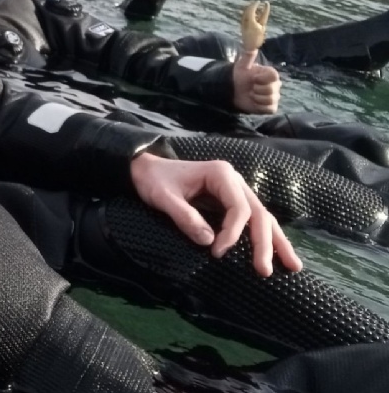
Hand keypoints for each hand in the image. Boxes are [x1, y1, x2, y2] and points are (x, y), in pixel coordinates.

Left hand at [130, 152, 301, 276]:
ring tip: (294, 267)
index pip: (239, 208)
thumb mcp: (163, 198)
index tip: (217, 252)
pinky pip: (253, 220)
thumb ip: (185, 217)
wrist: (146, 169)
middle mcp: (235, 181)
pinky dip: (266, 237)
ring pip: (263, 217)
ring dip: (277, 242)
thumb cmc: (154, 181)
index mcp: (221, 174)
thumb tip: (209, 242)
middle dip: (264, 243)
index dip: (233, 233)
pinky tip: (280, 254)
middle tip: (264, 271)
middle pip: (258, 214)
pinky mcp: (232, 201)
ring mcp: (236, 191)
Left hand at [232, 52, 279, 113]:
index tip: (253, 78)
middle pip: (272, 89)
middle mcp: (275, 85)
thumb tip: (253, 47)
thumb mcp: (241, 65)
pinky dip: (260, 107)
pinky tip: (254, 102)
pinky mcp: (270, 107)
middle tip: (251, 87)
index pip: (275, 76)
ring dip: (257, 98)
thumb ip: (248, 56)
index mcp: (270, 74)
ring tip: (251, 94)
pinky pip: (270, 109)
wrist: (232, 90)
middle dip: (257, 89)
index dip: (263, 79)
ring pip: (271, 99)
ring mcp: (273, 96)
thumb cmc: (238, 76)